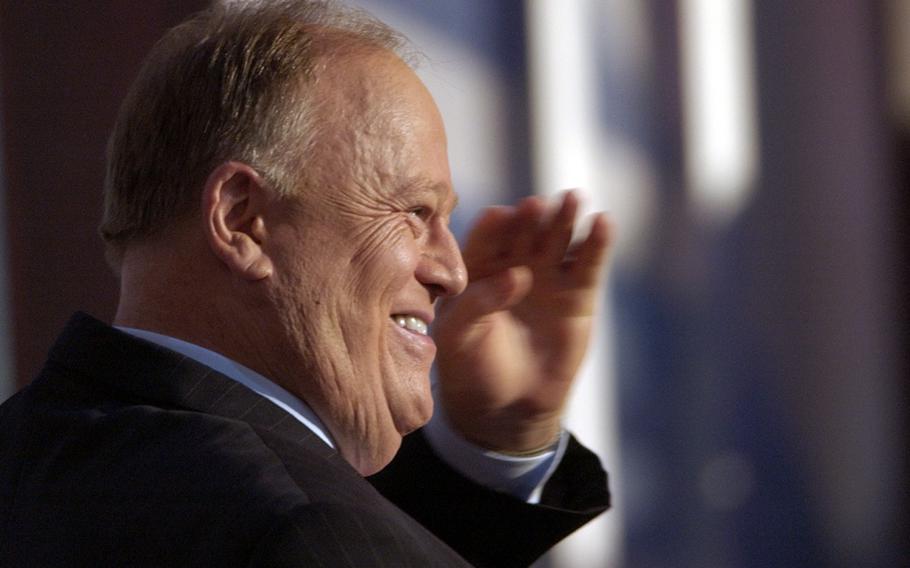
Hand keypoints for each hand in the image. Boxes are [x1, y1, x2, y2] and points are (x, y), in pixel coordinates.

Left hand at [432, 191, 611, 452]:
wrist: (505, 405)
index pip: (485, 237)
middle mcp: (513, 262)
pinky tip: (604, 223)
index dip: (494, 226)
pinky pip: (588, 263)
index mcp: (476, 266)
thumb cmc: (470, 366)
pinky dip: (597, 243)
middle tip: (538, 205)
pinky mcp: (578, 293)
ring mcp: (547, 275)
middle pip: (525, 230)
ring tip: (574, 199)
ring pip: (558, 239)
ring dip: (566, 218)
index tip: (501, 216)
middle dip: (532, 216)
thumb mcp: (459, 335)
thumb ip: (478, 303)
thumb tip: (517, 276)